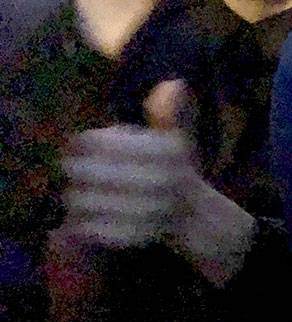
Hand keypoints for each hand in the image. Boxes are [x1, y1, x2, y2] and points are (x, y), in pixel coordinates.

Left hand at [57, 84, 200, 250]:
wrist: (192, 215)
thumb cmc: (175, 168)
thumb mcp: (176, 137)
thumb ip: (170, 113)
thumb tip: (174, 84)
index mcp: (168, 150)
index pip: (102, 142)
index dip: (82, 142)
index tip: (75, 144)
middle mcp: (161, 179)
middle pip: (87, 171)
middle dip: (73, 169)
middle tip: (70, 169)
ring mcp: (147, 211)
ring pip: (83, 200)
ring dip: (74, 195)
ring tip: (77, 191)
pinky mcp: (132, 237)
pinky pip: (89, 228)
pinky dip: (80, 222)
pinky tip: (85, 214)